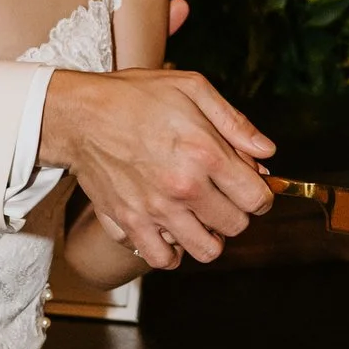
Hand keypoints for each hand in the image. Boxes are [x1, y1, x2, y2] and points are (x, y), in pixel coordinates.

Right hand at [39, 67, 272, 268]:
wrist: (81, 115)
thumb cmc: (136, 97)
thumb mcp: (192, 88)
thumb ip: (235, 122)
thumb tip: (267, 153)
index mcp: (205, 153)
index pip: (256, 198)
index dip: (261, 195)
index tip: (250, 187)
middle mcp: (183, 187)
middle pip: (235, 226)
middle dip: (236, 212)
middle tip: (221, 196)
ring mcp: (155, 210)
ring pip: (206, 250)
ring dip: (209, 236)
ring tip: (199, 216)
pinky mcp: (129, 223)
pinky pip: (163, 259)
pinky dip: (172, 251)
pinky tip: (171, 230)